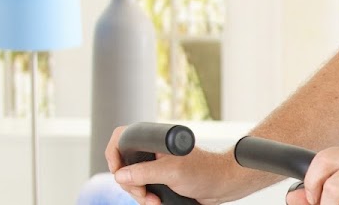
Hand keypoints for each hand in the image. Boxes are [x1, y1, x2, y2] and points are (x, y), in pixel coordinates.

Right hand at [105, 125, 233, 204]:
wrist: (224, 185)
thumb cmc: (206, 172)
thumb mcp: (172, 172)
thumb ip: (145, 173)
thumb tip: (120, 175)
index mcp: (157, 141)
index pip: (123, 139)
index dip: (115, 155)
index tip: (119, 173)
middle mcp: (154, 151)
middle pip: (124, 166)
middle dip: (131, 184)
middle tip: (144, 194)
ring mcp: (156, 165)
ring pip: (132, 181)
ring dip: (140, 194)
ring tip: (155, 201)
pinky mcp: (161, 178)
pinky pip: (143, 189)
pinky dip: (146, 198)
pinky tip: (156, 202)